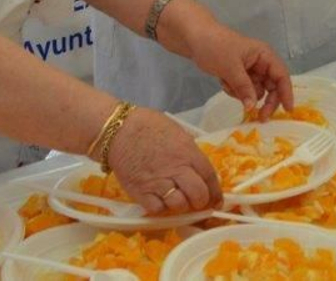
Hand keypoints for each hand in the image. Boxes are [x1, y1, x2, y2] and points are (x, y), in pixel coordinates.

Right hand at [104, 107, 220, 214]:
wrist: (118, 130)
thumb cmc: (147, 125)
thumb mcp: (177, 132)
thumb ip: (188, 151)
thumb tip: (196, 166)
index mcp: (188, 152)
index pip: (209, 177)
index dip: (215, 192)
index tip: (216, 200)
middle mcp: (176, 169)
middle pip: (198, 195)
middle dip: (201, 202)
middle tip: (197, 203)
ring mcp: (159, 182)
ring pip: (179, 205)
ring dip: (181, 206)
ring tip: (177, 200)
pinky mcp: (141, 192)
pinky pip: (158, 209)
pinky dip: (161, 208)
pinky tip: (159, 200)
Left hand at [179, 14, 294, 119]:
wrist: (194, 39)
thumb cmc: (215, 47)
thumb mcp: (230, 67)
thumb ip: (244, 87)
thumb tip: (253, 107)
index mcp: (264, 55)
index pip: (281, 75)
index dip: (286, 93)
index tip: (288, 110)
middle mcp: (261, 63)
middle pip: (272, 87)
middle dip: (265, 101)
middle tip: (260, 117)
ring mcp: (250, 69)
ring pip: (256, 91)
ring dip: (243, 94)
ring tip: (227, 84)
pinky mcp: (239, 75)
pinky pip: (244, 90)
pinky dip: (234, 90)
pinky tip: (223, 81)